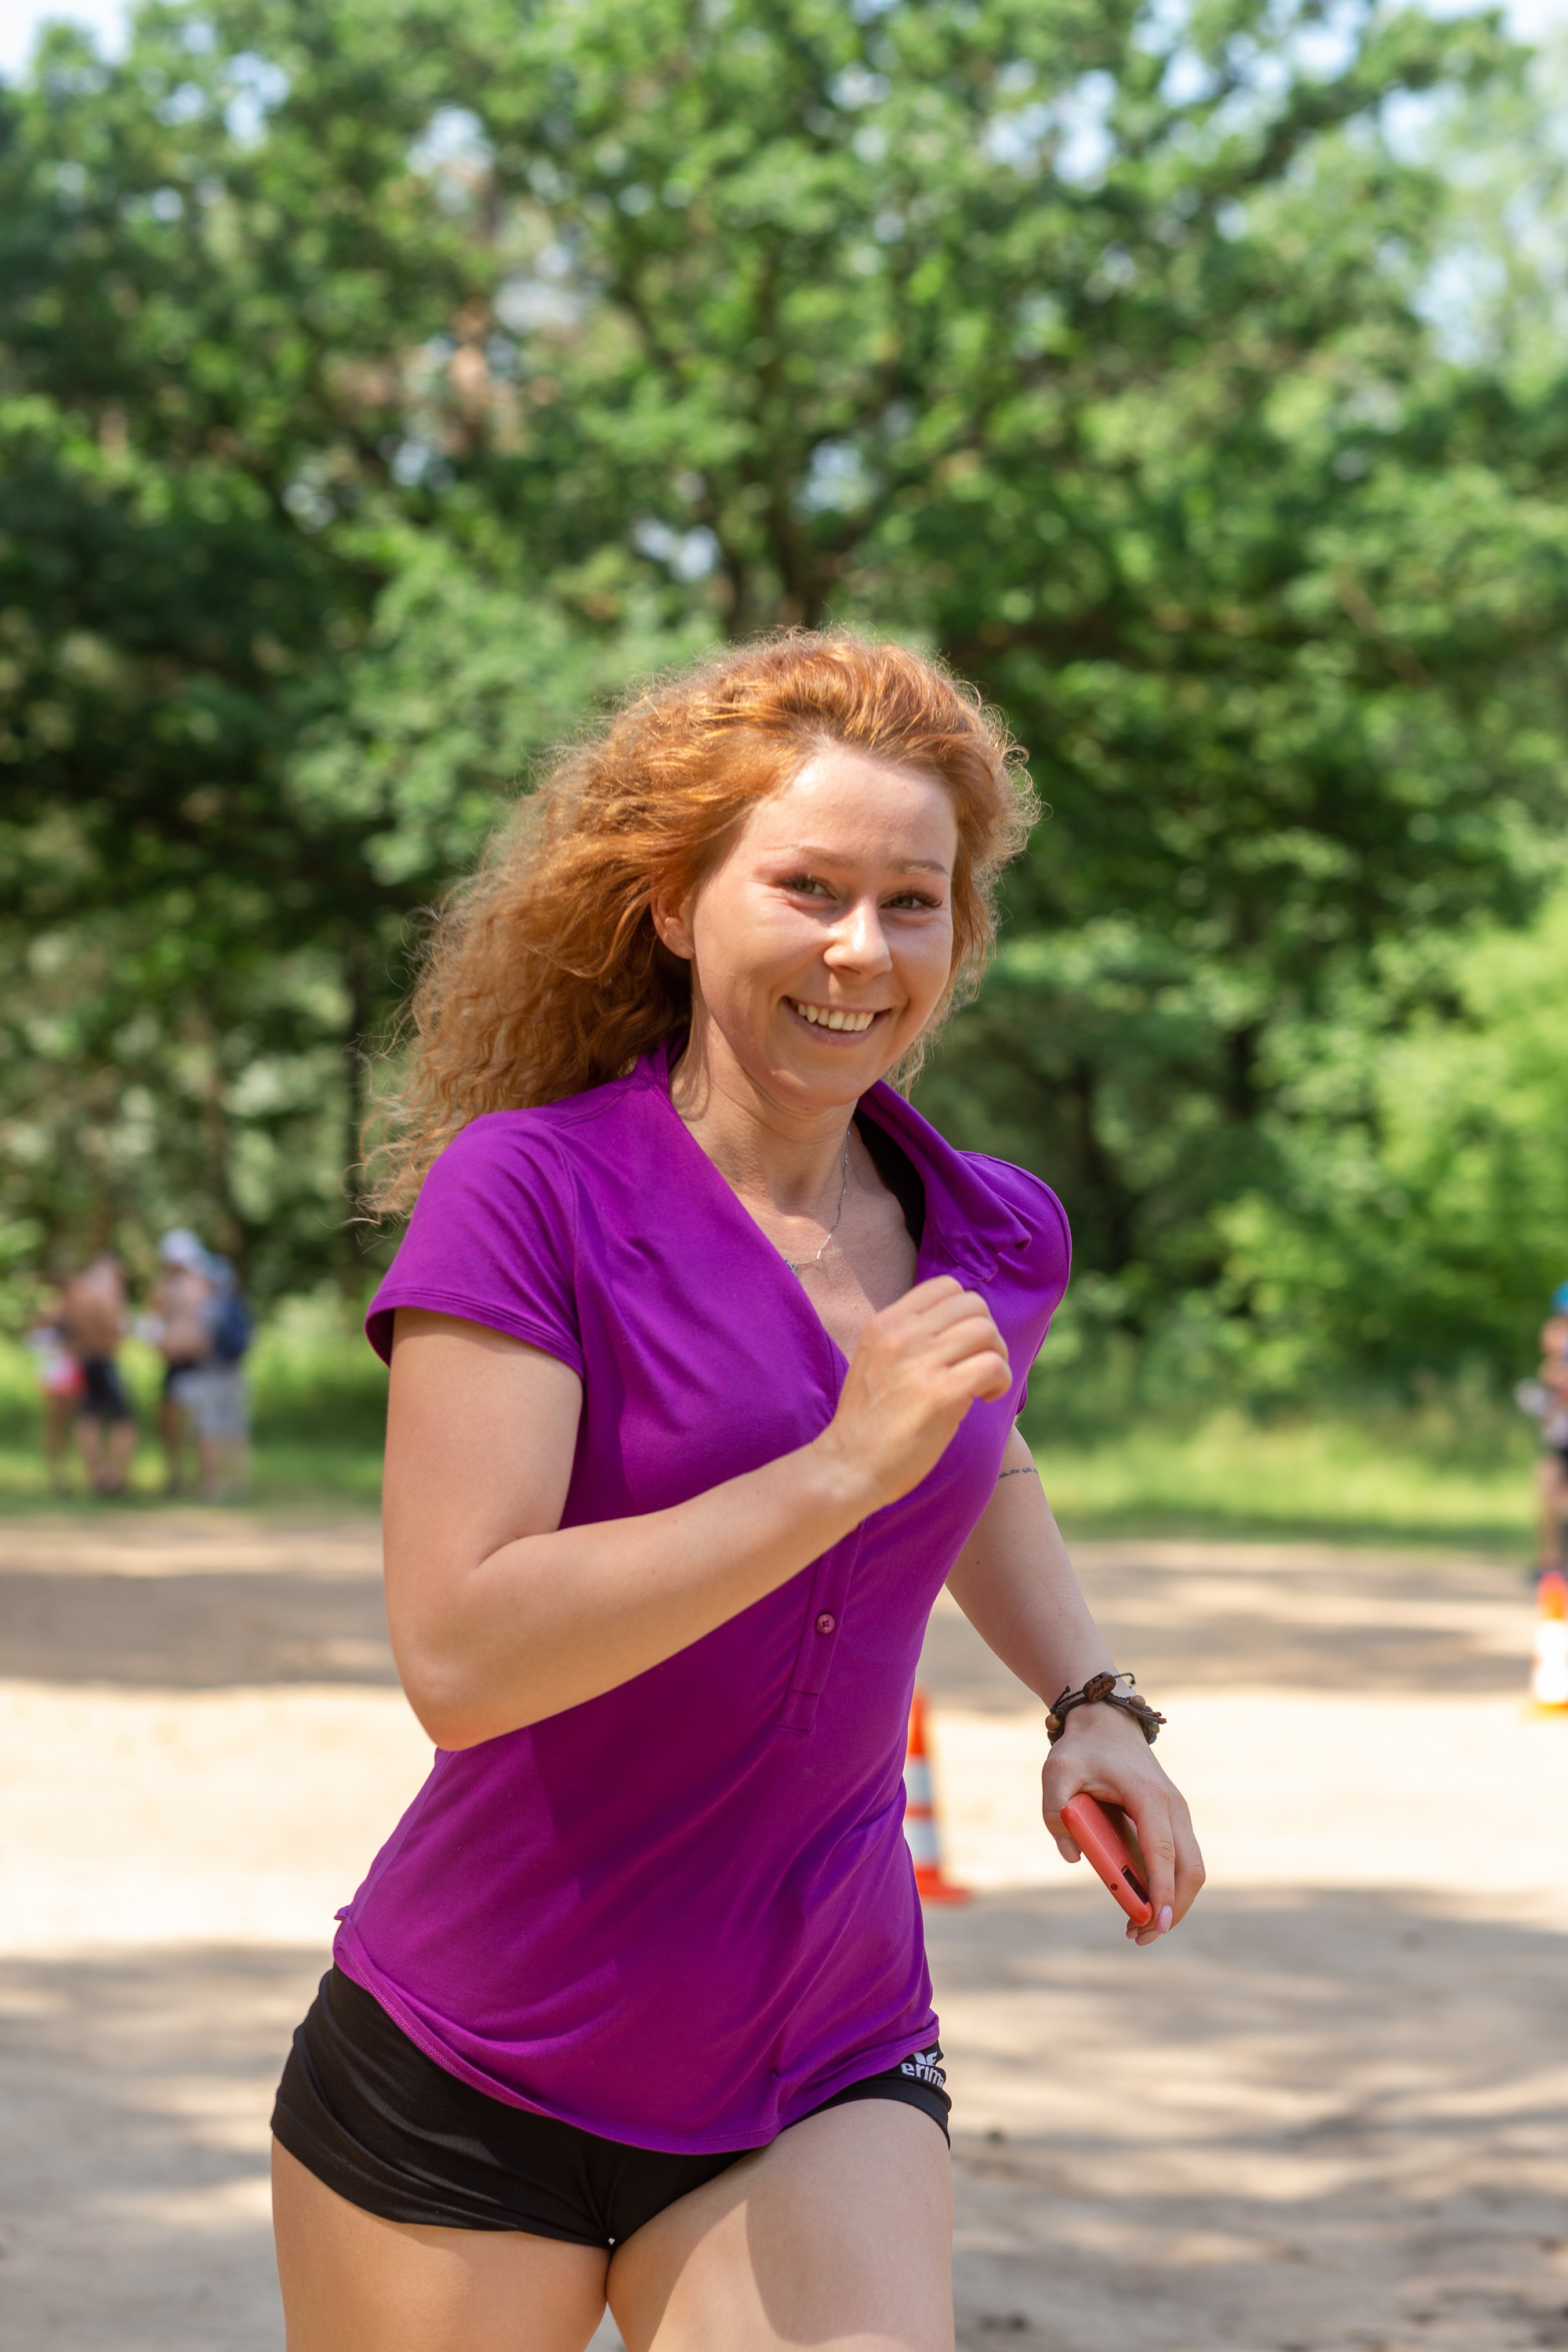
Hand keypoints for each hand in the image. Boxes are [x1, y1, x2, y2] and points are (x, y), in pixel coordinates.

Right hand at [814, 1276, 1010, 1511]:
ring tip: (983, 1385)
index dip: (965, 1314)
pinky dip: (1000, 1382)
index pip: (945, 1287)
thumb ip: (908, 1338)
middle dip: (986, 1336)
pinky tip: (986, 1399)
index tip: (961, 1345)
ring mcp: (920, 1362)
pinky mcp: (940, 1394)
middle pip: (974, 1306)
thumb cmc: (868, 1422)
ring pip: (987, 1332)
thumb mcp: (876, 1360)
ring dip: (996, 1358)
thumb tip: (958, 1328)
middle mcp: (902, 1335)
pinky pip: (993, 1366)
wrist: (847, 1466)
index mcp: (885, 1323)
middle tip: (977, 1366)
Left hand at [1041, 1701, 1204, 1947]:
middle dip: (1173, 1908)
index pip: (1163, 1852)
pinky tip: (1142, 1903)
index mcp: (1149, 1797)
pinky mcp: (1173, 1820)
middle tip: (1140, 1936)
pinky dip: (1168, 1886)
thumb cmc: (1082, 1749)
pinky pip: (1179, 1860)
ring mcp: (1178, 1813)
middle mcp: (1173, 1806)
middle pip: (1190, 1868)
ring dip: (1173, 1902)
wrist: (1106, 1721)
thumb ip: (1055, 1811)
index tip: (1156, 1923)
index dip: (1162, 1891)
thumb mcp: (1057, 1771)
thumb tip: (1073, 1855)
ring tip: (1137, 1928)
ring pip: (1191, 1868)